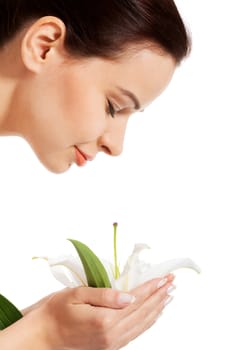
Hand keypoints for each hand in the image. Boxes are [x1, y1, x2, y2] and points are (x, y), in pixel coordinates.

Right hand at [35, 274, 173, 349]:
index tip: (164, 278)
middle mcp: (112, 334)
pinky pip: (136, 332)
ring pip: (143, 324)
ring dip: (158, 308)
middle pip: (143, 312)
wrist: (44, 337)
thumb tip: (130, 296)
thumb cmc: (57, 311)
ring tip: (168, 295)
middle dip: (159, 295)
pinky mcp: (111, 346)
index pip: (136, 300)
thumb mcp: (77, 295)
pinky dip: (148, 321)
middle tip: (172, 282)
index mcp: (104, 320)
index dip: (152, 288)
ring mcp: (112, 343)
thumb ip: (105, 295)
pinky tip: (154, 313)